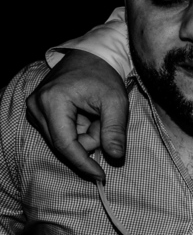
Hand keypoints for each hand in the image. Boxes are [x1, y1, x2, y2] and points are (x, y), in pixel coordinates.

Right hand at [26, 50, 127, 182]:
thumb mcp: (116, 102)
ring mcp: (34, 109)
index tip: (101, 177)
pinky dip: (78, 130)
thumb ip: (115, 130)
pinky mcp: (38, 112)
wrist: (91, 57)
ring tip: (93, 114)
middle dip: (89, 141)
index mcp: (52, 101)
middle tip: (102, 121)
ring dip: (84, 135)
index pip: (65, 144)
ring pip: (63, 141)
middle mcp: (36, 106)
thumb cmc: (104, 77)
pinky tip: (85, 115)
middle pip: (64, 144)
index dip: (83, 163)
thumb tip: (115, 158)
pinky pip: (61, 134)